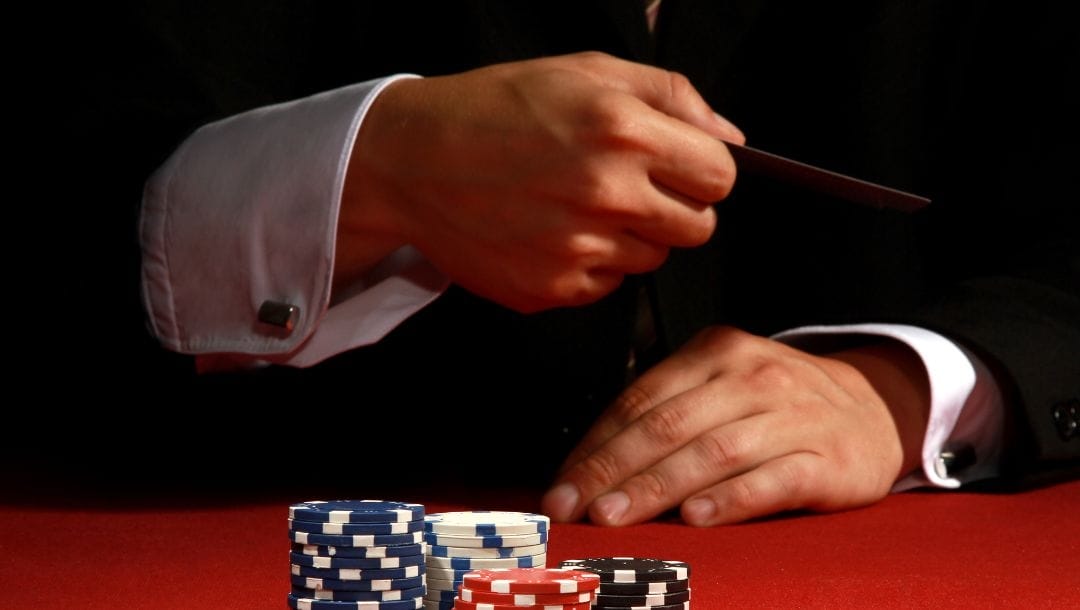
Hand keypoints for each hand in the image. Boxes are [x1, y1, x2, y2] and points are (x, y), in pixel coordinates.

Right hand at [335, 52, 744, 311]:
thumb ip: (670, 96)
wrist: (412, 160)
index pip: (721, 176)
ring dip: (630, 236)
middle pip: (698, 228)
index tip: (679, 167)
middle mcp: (607, 195)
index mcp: (624, 132)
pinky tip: (553, 232)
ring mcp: (579, 249)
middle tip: (628, 187)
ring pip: (651, 259)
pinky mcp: (551, 289)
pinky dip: (590, 265)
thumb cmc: (495, 109)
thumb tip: (730, 136)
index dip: (703, 170)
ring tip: (577, 205)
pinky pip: (606, 287)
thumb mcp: (586, 71)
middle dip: (675, 207)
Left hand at [541, 326, 929, 525]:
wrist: (877, 407)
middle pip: (667, 424)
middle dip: (610, 470)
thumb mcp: (723, 387)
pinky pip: (772, 478)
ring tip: (616, 515)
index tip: (561, 486)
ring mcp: (792, 415)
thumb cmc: (780, 404)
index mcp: (715, 353)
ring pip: (711, 451)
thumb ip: (667, 414)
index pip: (640, 399)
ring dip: (656, 487)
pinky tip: (696, 518)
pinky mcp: (828, 458)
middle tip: (573, 507)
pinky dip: (730, 498)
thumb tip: (592, 467)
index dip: (595, 446)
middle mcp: (751, 376)